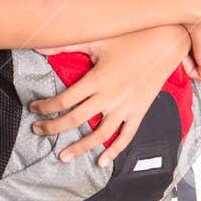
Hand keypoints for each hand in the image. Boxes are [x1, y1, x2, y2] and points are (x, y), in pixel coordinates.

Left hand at [29, 24, 191, 164]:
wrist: (166, 43)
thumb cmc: (130, 38)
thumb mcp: (97, 38)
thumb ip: (67, 45)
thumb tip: (39, 48)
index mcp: (97, 79)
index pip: (64, 100)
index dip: (45, 107)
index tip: (34, 109)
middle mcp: (110, 96)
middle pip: (75, 120)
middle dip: (52, 127)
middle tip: (38, 130)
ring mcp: (126, 107)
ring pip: (99, 135)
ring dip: (79, 147)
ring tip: (63, 156)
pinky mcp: (139, 112)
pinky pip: (126, 136)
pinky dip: (115, 151)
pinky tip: (101, 162)